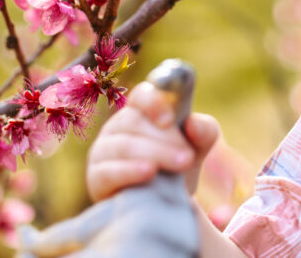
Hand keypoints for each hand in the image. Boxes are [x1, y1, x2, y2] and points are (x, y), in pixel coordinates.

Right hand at [86, 81, 219, 201]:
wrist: (165, 206)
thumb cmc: (178, 167)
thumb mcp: (198, 148)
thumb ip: (205, 131)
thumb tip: (194, 123)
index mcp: (141, 111)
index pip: (142, 95)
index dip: (154, 102)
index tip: (170, 119)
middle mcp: (117, 127)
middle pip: (134, 121)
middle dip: (165, 139)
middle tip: (188, 156)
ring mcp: (103, 152)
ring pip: (123, 145)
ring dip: (155, 154)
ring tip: (180, 164)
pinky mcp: (96, 179)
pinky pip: (108, 171)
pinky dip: (129, 170)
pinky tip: (149, 172)